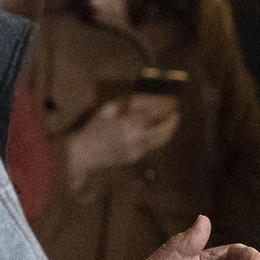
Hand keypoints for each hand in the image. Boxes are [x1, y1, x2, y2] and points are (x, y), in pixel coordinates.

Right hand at [66, 97, 180, 190]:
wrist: (83, 153)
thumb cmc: (92, 130)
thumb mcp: (105, 112)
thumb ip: (121, 105)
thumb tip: (133, 102)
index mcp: (129, 124)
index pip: (152, 115)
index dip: (163, 109)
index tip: (170, 103)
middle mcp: (136, 138)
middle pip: (162, 131)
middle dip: (172, 123)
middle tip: (176, 115)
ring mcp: (136, 150)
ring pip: (158, 142)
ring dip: (166, 132)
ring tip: (170, 124)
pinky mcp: (133, 158)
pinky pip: (148, 147)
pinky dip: (154, 140)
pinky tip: (154, 134)